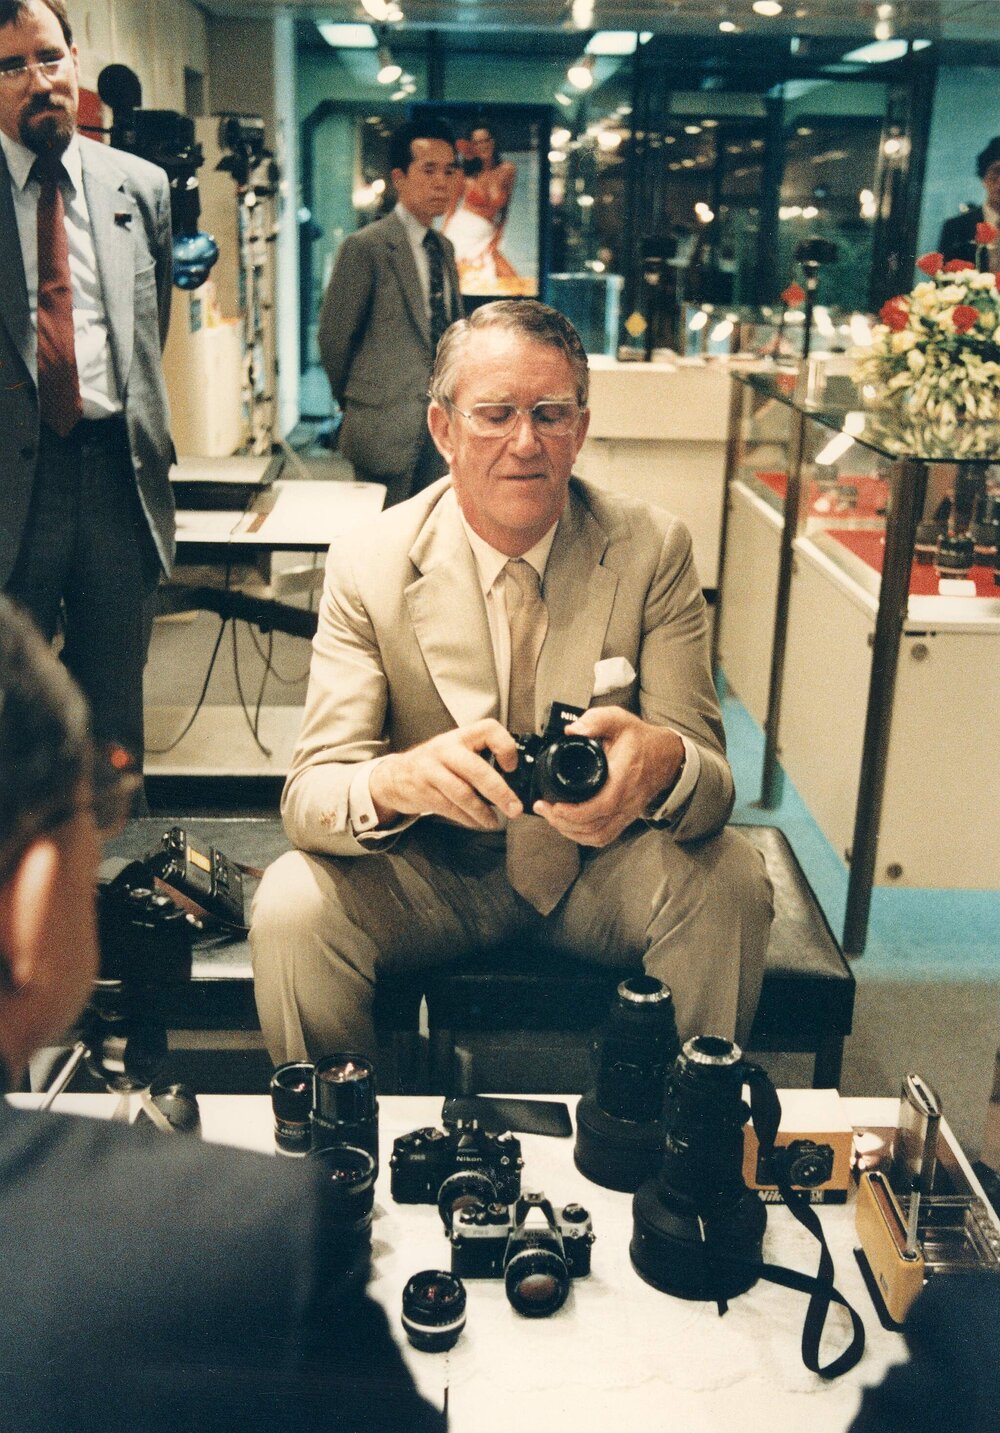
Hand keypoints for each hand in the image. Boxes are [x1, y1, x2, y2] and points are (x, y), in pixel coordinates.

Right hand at [369, 720, 523, 830]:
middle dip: (499, 792)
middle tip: (514, 808)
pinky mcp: (423, 792)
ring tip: (495, 822)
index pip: (489, 730)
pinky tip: (477, 822)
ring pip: (463, 794)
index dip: (505, 747)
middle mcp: (445, 749)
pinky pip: (450, 808)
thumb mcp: (455, 751)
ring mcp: (431, 771)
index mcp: (460, 736)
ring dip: (483, 812)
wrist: (394, 776)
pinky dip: (467, 819)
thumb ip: (479, 758)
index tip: (511, 767)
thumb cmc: (434, 764)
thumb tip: (514, 781)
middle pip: (476, 770)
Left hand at [532, 707, 683, 847]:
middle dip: (564, 822)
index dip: (575, 811)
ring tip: (552, 816)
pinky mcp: (625, 818)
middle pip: (595, 825)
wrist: (665, 757)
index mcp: (623, 775)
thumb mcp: (619, 720)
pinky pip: (604, 837)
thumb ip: (596, 720)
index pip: (602, 803)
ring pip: (598, 835)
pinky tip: (568, 827)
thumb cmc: (640, 740)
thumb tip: (572, 731)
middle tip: (544, 808)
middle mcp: (626, 799)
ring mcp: (627, 812)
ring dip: (571, 831)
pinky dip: (583, 837)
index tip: (554, 805)